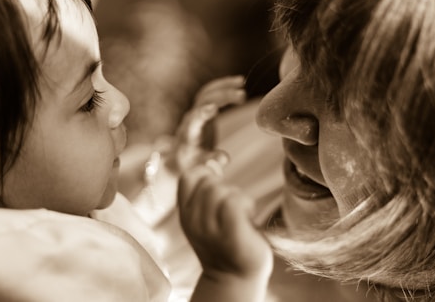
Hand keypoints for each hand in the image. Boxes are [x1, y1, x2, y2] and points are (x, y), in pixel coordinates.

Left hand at [173, 75, 245, 169]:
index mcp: (189, 134)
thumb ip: (212, 162)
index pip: (194, 120)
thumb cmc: (191, 164)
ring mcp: (195, 111)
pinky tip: (239, 82)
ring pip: (206, 93)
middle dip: (221, 96)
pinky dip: (223, 85)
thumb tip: (225, 158)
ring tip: (241, 82)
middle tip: (242, 95)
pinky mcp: (202, 108)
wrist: (180, 156)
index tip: (213, 108)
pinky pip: (211, 92)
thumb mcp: (201, 167)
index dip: (202, 113)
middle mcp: (190, 119)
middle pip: (203, 101)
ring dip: (223, 86)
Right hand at [177, 163, 272, 280]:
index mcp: (186, 214)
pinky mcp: (230, 234)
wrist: (235, 279)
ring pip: (222, 190)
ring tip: (241, 218)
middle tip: (233, 210)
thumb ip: (210, 187)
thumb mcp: (211, 212)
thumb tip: (218, 157)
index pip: (189, 177)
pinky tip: (248, 219)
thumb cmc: (228, 242)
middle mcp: (193, 221)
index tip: (222, 165)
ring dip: (238, 198)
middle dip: (226, 187)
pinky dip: (247, 205)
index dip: (206, 166)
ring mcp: (210, 229)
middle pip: (208, 181)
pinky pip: (235, 201)